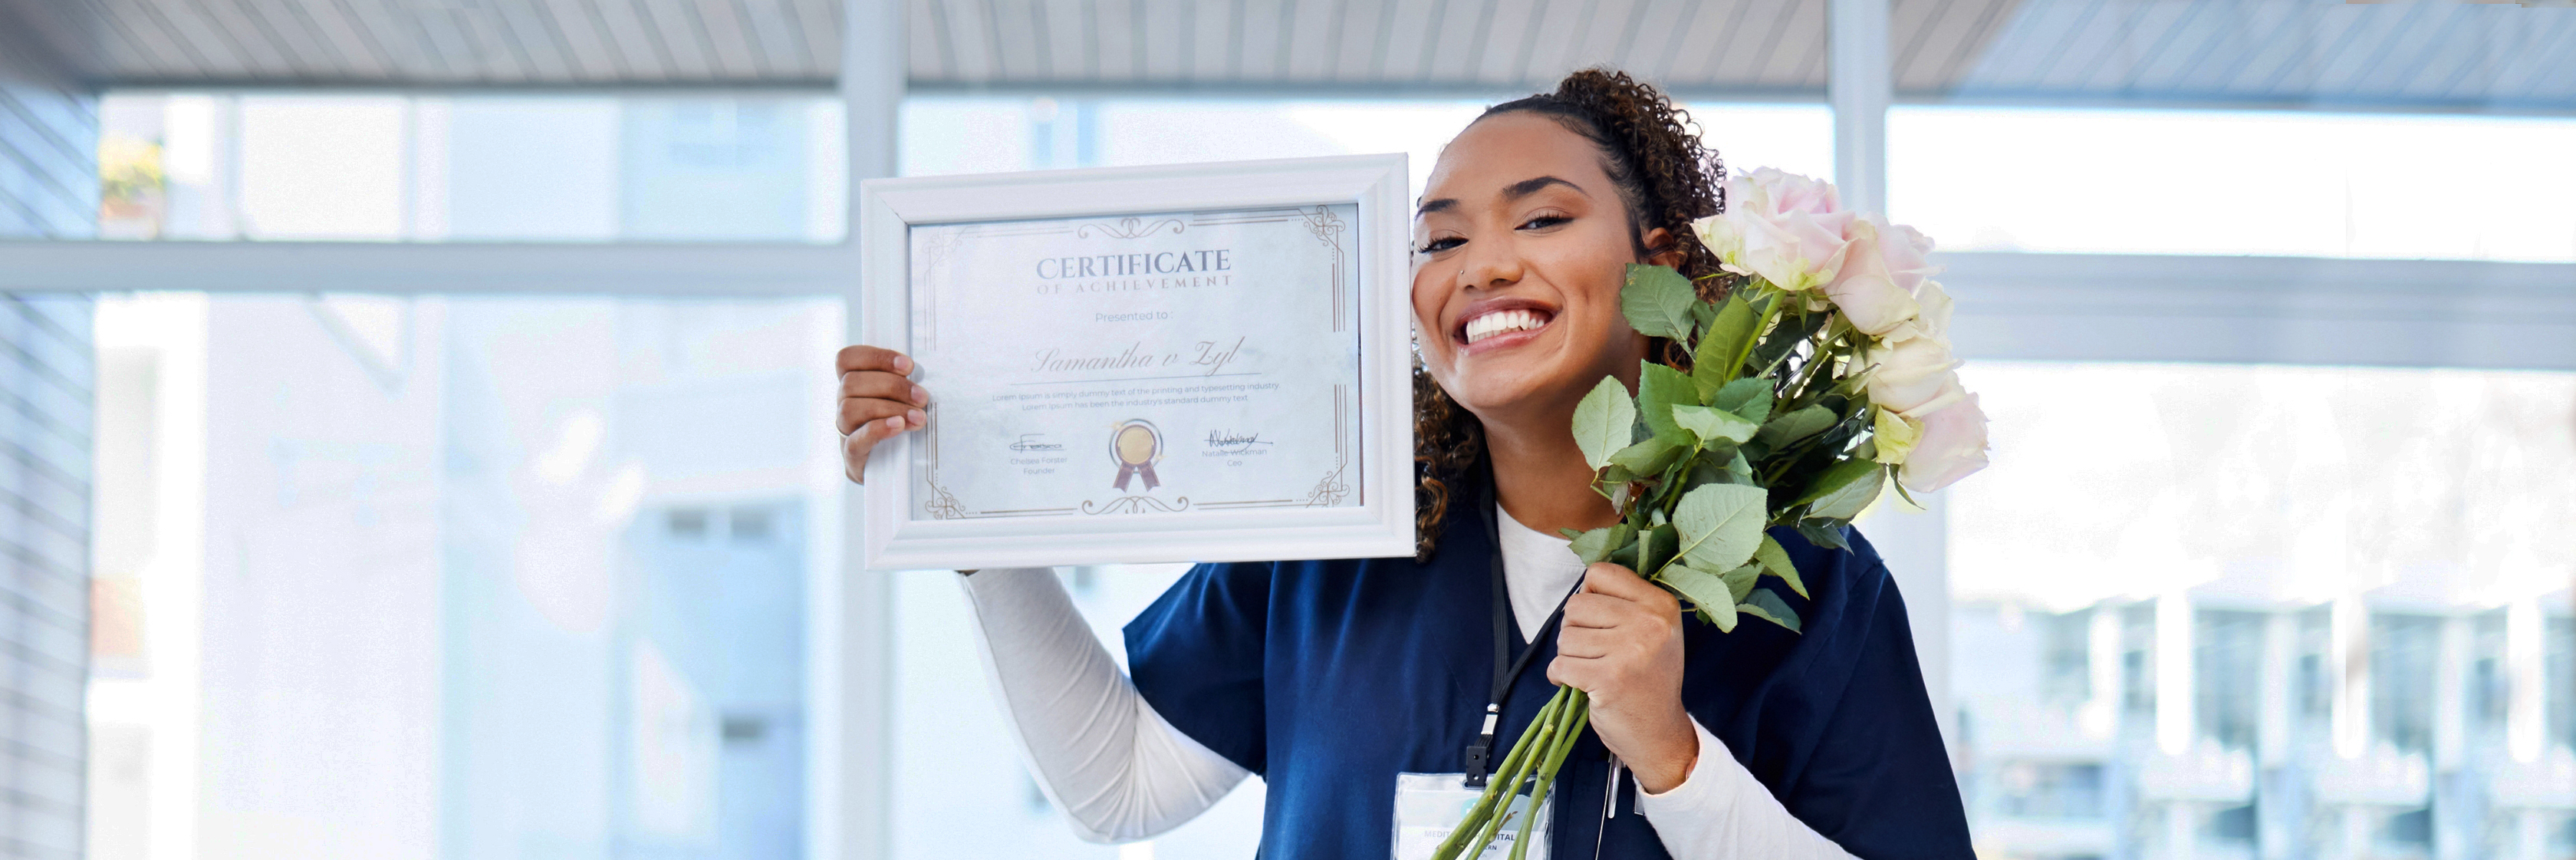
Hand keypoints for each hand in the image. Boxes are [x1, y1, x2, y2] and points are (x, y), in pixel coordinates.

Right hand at [835, 345, 928, 483]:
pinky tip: (899, 427)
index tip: (908, 365)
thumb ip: (907, 386)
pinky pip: (855, 441)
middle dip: (892, 386)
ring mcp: (845, 432)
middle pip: (851, 383)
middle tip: (922, 397)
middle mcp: (844, 405)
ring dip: (889, 408)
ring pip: (850, 408)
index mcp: (856, 387)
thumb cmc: (907, 431)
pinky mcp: (852, 458)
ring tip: (918, 418)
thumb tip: (927, 373)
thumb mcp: (907, 403)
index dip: (875, 357)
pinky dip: (878, 429)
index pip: (847, 360)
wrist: (899, 475)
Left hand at [1547, 561, 1697, 793]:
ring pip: (1565, 636)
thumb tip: (1582, 583)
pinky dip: (1561, 676)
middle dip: (1576, 630)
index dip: (1589, 596)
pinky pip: (1560, 664)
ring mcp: (1630, 651)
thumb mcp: (1654, 631)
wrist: (1660, 733)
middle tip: (1598, 654)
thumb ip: (1624, 602)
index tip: (1602, 622)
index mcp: (1660, 604)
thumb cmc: (1648, 679)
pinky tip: (1582, 685)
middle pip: (1576, 605)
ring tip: (1595, 670)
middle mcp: (1650, 623)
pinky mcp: (1608, 679)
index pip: (1600, 573)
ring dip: (1570, 656)